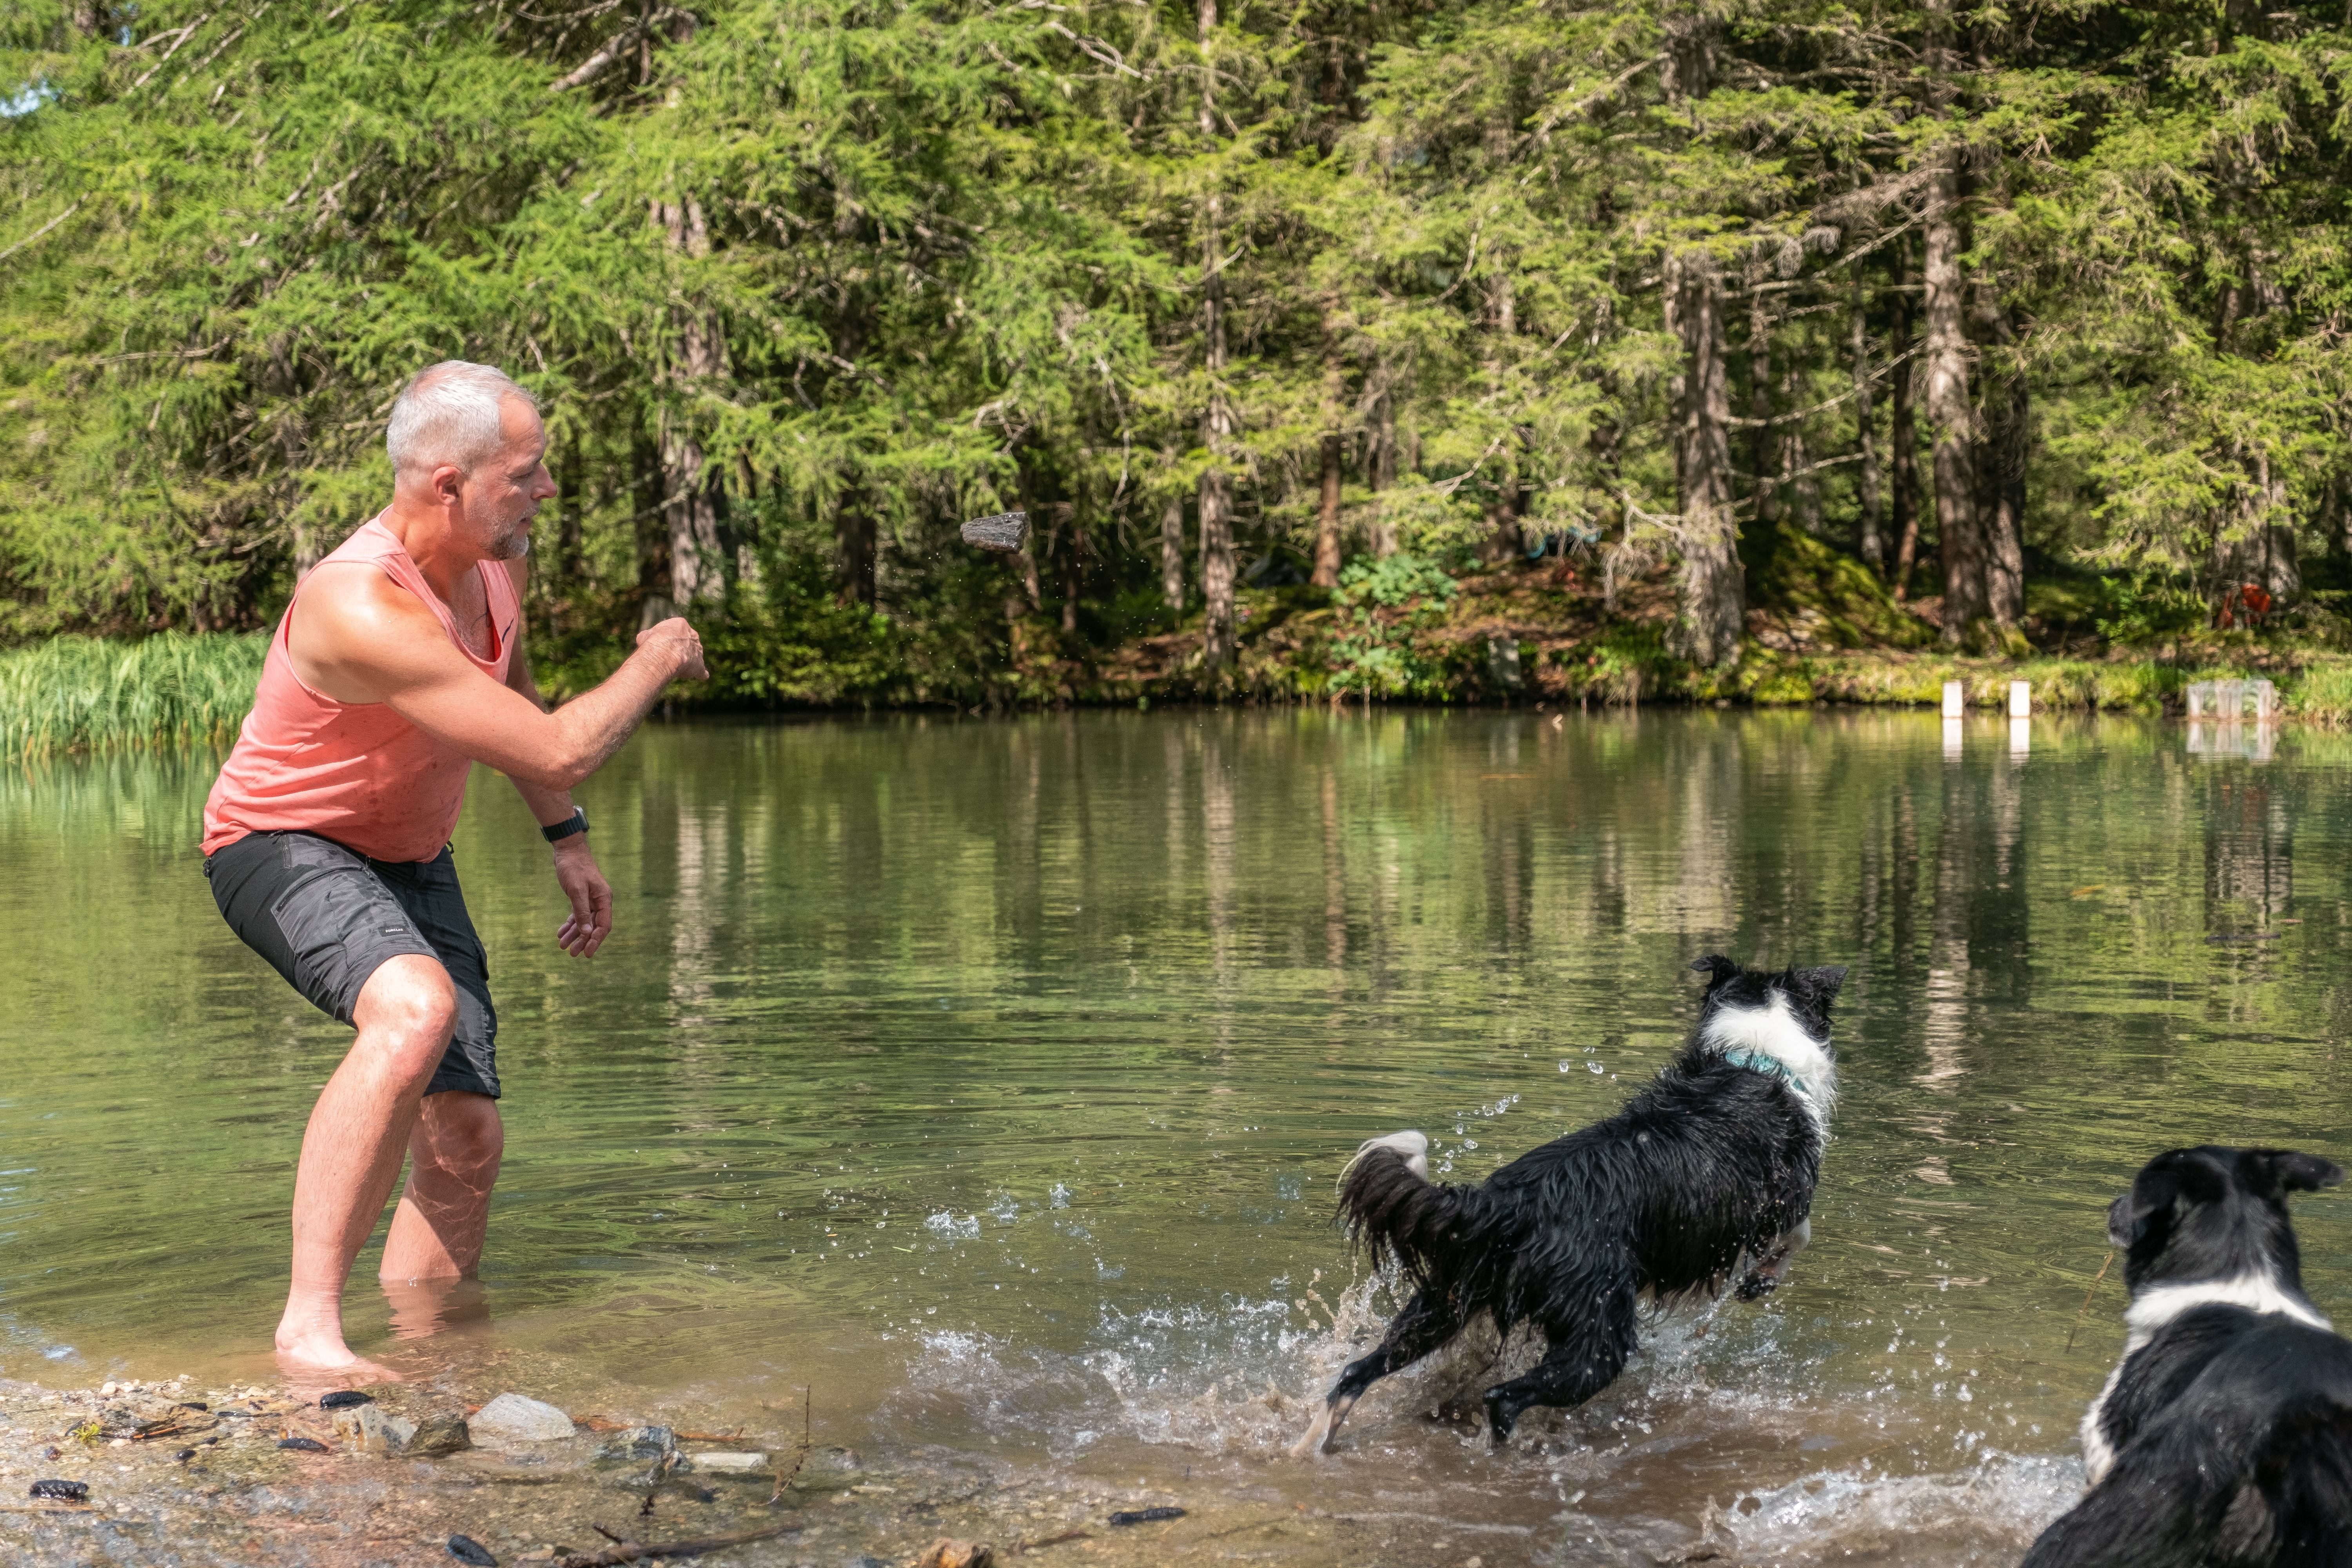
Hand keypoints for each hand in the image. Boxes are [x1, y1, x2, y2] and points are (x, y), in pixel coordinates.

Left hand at [551, 837, 612, 956]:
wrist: (567, 850)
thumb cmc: (573, 867)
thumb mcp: (577, 890)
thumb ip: (582, 912)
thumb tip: (588, 932)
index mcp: (604, 899)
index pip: (603, 925)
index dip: (596, 941)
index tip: (586, 953)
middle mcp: (600, 901)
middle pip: (594, 926)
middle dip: (583, 940)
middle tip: (572, 954)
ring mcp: (591, 899)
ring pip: (584, 922)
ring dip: (575, 934)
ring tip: (563, 946)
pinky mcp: (581, 897)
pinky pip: (577, 915)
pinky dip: (570, 924)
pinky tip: (561, 933)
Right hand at [638, 617, 707, 680]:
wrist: (664, 653)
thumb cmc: (653, 642)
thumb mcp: (646, 635)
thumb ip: (649, 636)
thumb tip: (643, 639)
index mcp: (680, 624)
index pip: (677, 631)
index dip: (669, 639)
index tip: (662, 645)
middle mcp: (692, 635)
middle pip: (687, 643)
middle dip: (680, 649)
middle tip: (670, 657)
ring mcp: (698, 650)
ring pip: (695, 655)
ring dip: (688, 661)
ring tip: (678, 668)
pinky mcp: (699, 664)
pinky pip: (701, 669)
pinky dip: (701, 673)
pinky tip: (702, 676)